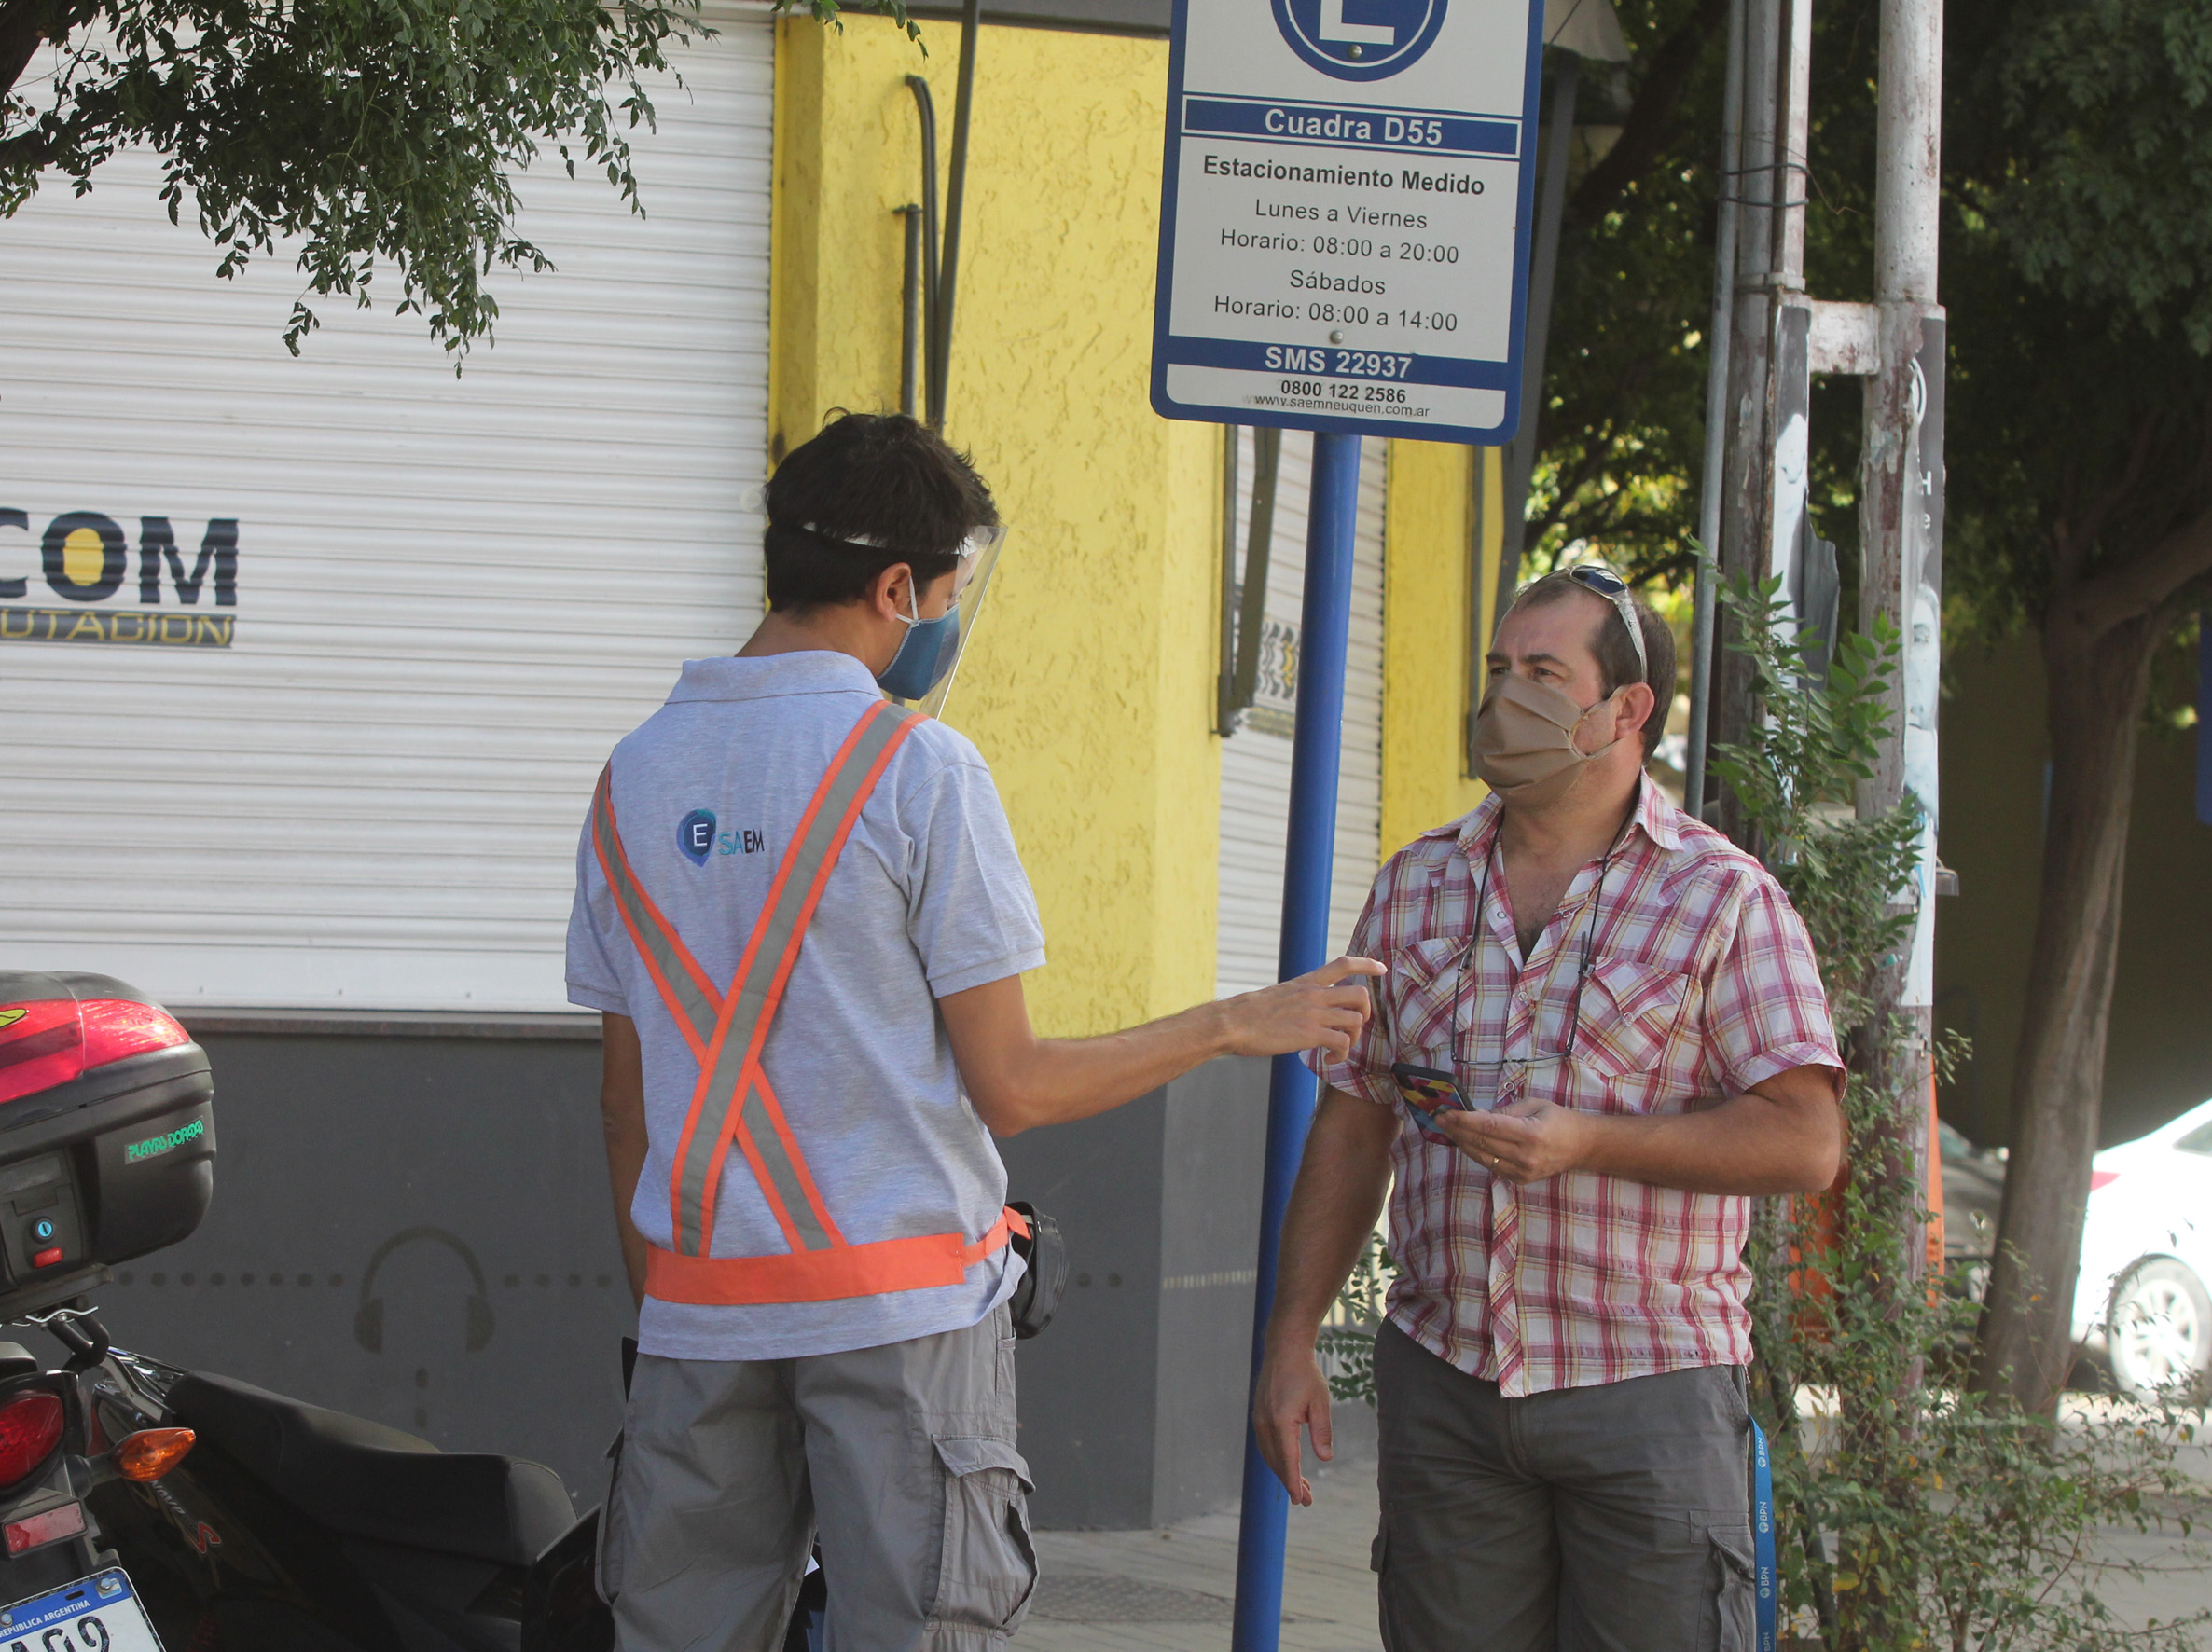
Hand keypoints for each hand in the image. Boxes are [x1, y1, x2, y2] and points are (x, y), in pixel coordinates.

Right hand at [1222, 956, 1385, 1060]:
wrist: (1232, 1022)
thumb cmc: (1247, 1014)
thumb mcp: (1277, 995)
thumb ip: (1296, 999)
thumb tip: (1301, 1010)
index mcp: (1306, 983)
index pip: (1343, 964)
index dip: (1367, 964)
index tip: (1381, 969)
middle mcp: (1314, 995)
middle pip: (1360, 994)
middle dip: (1366, 1012)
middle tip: (1353, 1027)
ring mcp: (1313, 1014)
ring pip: (1356, 1020)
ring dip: (1354, 1039)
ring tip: (1338, 1050)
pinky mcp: (1310, 1035)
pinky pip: (1342, 1043)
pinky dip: (1342, 1055)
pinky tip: (1329, 1060)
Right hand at [1252, 1337, 1333, 1505]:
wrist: (1283, 1350)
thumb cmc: (1306, 1375)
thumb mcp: (1321, 1402)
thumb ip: (1322, 1431)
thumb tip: (1326, 1458)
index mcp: (1281, 1422)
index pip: (1288, 1460)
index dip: (1294, 1483)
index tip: (1300, 1501)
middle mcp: (1265, 1424)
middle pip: (1277, 1462)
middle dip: (1290, 1483)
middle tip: (1307, 1501)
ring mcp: (1259, 1420)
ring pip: (1270, 1455)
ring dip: (1283, 1473)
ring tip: (1300, 1487)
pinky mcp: (1259, 1416)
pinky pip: (1266, 1445)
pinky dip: (1276, 1459)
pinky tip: (1287, 1465)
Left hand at [1439, 1097, 1593, 1183]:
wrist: (1582, 1147)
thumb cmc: (1558, 1120)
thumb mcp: (1534, 1105)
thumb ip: (1504, 1111)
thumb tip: (1476, 1115)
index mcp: (1530, 1134)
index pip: (1488, 1127)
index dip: (1464, 1120)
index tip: (1446, 1113)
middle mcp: (1525, 1156)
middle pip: (1481, 1143)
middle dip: (1457, 1130)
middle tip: (1440, 1119)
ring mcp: (1522, 1172)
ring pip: (1482, 1157)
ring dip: (1462, 1143)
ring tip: (1448, 1130)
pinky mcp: (1520, 1180)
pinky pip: (1491, 1166)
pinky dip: (1476, 1153)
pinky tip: (1466, 1142)